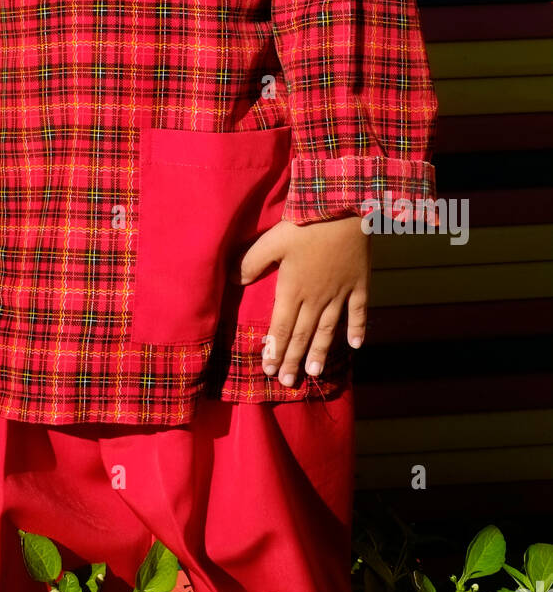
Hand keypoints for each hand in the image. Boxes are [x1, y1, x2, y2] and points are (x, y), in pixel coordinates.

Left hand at [236, 214, 370, 386]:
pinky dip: (358, 329)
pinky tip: (356, 346)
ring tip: (315, 372)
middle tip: (287, 382)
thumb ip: (251, 262)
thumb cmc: (305, 224)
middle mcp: (317, 297)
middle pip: (303, 334)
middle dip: (293, 359)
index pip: (282, 327)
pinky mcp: (359, 283)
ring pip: (328, 329)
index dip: (274, 349)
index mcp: (293, 289)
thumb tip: (232, 281)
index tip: (268, 369)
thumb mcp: (272, 240)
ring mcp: (340, 292)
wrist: (344, 209)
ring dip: (321, 352)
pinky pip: (359, 312)